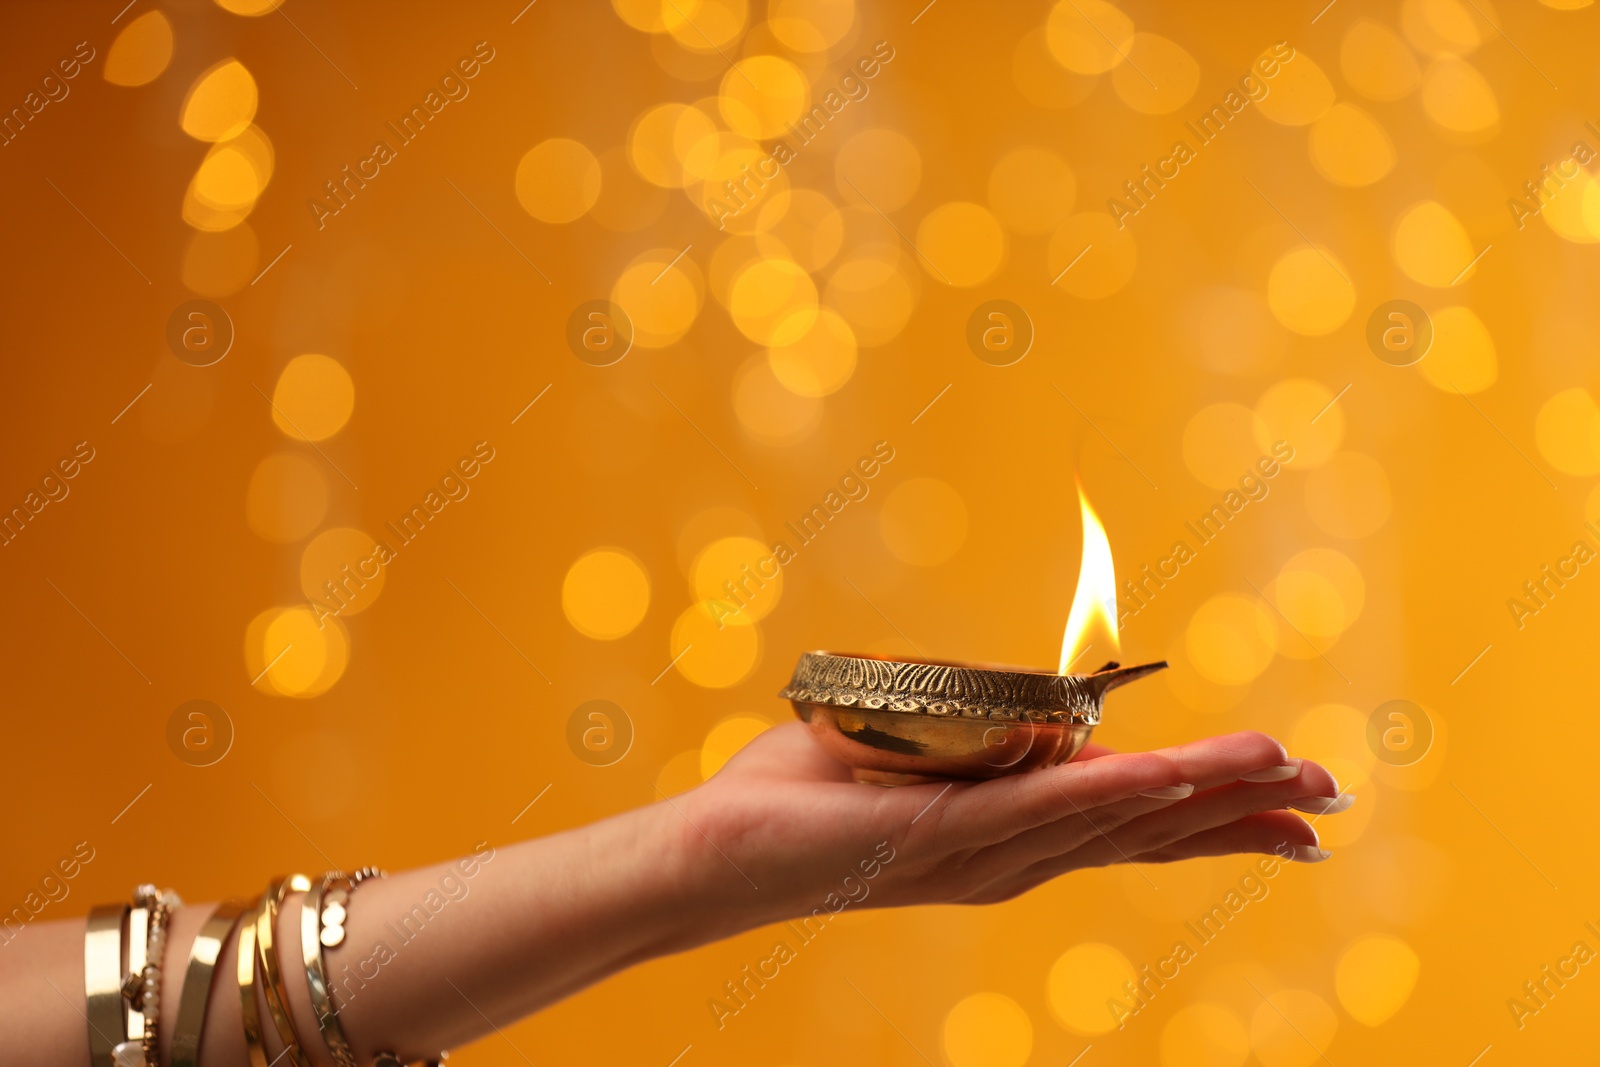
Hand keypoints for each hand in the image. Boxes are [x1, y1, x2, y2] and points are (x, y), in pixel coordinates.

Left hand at [668, 723, 1350, 928]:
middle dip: (1244, 814)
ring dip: (1207, 793)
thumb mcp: (910, 757)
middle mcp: (1013, 858)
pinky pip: (1050, 806)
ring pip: (1120, 818)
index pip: (1133, 831)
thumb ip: (969, 737)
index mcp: (1011, 840)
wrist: (720, 851)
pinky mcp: (947, 834)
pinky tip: (1181, 774)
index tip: (1294, 812)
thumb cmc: (804, 798)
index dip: (1216, 820)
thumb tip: (1008, 699)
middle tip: (1333, 797)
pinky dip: (1124, 789)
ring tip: (1288, 767)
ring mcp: (986, 852)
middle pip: (1151, 833)